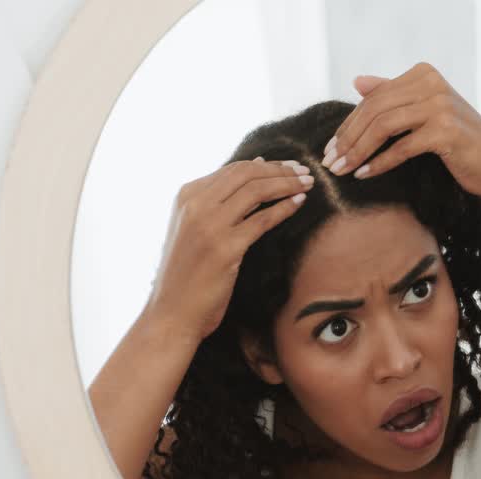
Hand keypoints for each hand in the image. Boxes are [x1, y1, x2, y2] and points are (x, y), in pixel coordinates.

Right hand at [145, 159, 311, 342]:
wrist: (172, 311)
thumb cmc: (188, 272)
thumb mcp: (196, 227)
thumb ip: (221, 199)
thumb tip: (257, 164)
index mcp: (186, 196)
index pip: (234, 169)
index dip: (268, 166)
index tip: (290, 167)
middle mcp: (195, 205)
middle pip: (247, 174)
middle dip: (281, 170)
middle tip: (305, 172)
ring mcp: (209, 225)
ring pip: (256, 191)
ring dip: (287, 184)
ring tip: (307, 185)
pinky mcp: (225, 248)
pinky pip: (262, 220)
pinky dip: (284, 208)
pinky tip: (298, 204)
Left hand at [322, 63, 480, 194]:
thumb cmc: (462, 142)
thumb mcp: (425, 113)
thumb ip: (394, 96)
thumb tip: (357, 81)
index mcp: (424, 74)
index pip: (373, 98)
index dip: (349, 123)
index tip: (331, 148)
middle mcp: (431, 83)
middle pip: (374, 110)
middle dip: (348, 138)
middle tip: (329, 162)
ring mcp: (439, 105)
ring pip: (383, 126)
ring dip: (357, 151)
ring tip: (341, 170)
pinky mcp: (445, 131)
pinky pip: (401, 147)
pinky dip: (379, 163)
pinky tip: (364, 175)